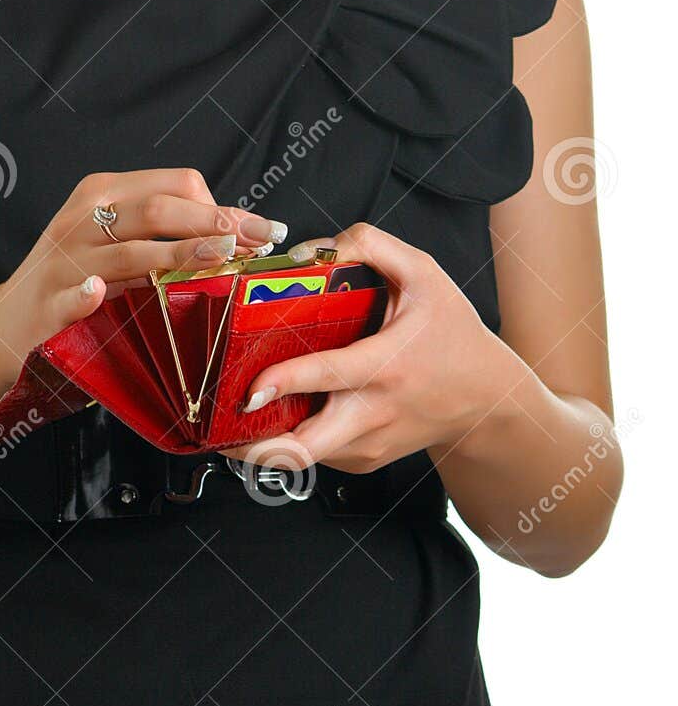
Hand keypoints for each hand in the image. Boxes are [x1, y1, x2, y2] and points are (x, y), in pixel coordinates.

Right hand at [0, 168, 287, 385]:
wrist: (6, 325)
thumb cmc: (75, 283)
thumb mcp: (117, 246)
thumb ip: (163, 235)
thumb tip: (237, 235)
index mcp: (102, 194)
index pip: (174, 184)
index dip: (222, 204)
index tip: (259, 231)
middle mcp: (82, 217)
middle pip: (158, 209)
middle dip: (216, 223)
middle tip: (258, 242)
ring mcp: (64, 260)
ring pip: (128, 250)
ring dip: (177, 252)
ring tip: (220, 257)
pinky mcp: (46, 303)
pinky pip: (72, 294)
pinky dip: (88, 293)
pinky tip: (100, 294)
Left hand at [221, 222, 512, 474]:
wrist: (489, 400)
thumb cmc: (454, 334)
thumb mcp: (425, 275)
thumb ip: (372, 246)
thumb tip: (315, 246)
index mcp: (388, 365)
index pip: (330, 378)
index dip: (286, 383)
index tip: (250, 389)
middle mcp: (376, 412)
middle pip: (308, 448)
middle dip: (258, 448)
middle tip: (217, 432)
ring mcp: (369, 443)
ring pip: (305, 457)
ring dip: (264, 444)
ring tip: (230, 422)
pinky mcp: (363, 459)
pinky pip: (318, 454)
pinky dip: (290, 439)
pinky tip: (275, 417)